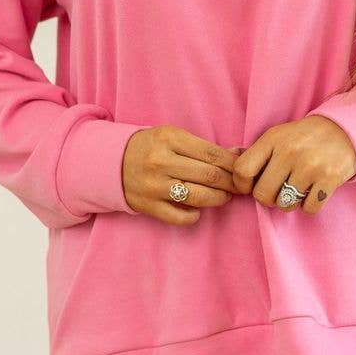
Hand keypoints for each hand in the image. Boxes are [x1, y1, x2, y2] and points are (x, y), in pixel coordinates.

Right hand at [121, 124, 249, 224]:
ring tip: (224, 196)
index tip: (244, 170)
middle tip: (239, 186)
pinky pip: (181, 217)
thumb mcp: (173, 137)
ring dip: (219, 199)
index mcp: (169, 138)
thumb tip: (238, 155)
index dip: (234, 164)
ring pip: (199, 197)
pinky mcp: (148, 206)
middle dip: (231, 183)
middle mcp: (161, 161)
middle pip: (209, 176)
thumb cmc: (150, 147)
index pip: (212, 154)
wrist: (111, 162)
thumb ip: (204, 147)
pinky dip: (195, 215)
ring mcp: (154, 185)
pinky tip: (198, 208)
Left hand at [231, 115, 355, 213]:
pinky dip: (309, 205)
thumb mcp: (277, 136)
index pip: (242, 170)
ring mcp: (310, 165)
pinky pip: (309, 208)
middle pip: (262, 194)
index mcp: (272, 139)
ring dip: (289, 203)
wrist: (344, 130)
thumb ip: (254, 152)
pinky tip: (312, 191)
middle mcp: (290, 151)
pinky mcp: (329, 178)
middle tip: (277, 191)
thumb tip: (227, 157)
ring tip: (296, 189)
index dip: (242, 186)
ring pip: (285, 204)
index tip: (251, 186)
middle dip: (268, 198)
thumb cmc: (303, 138)